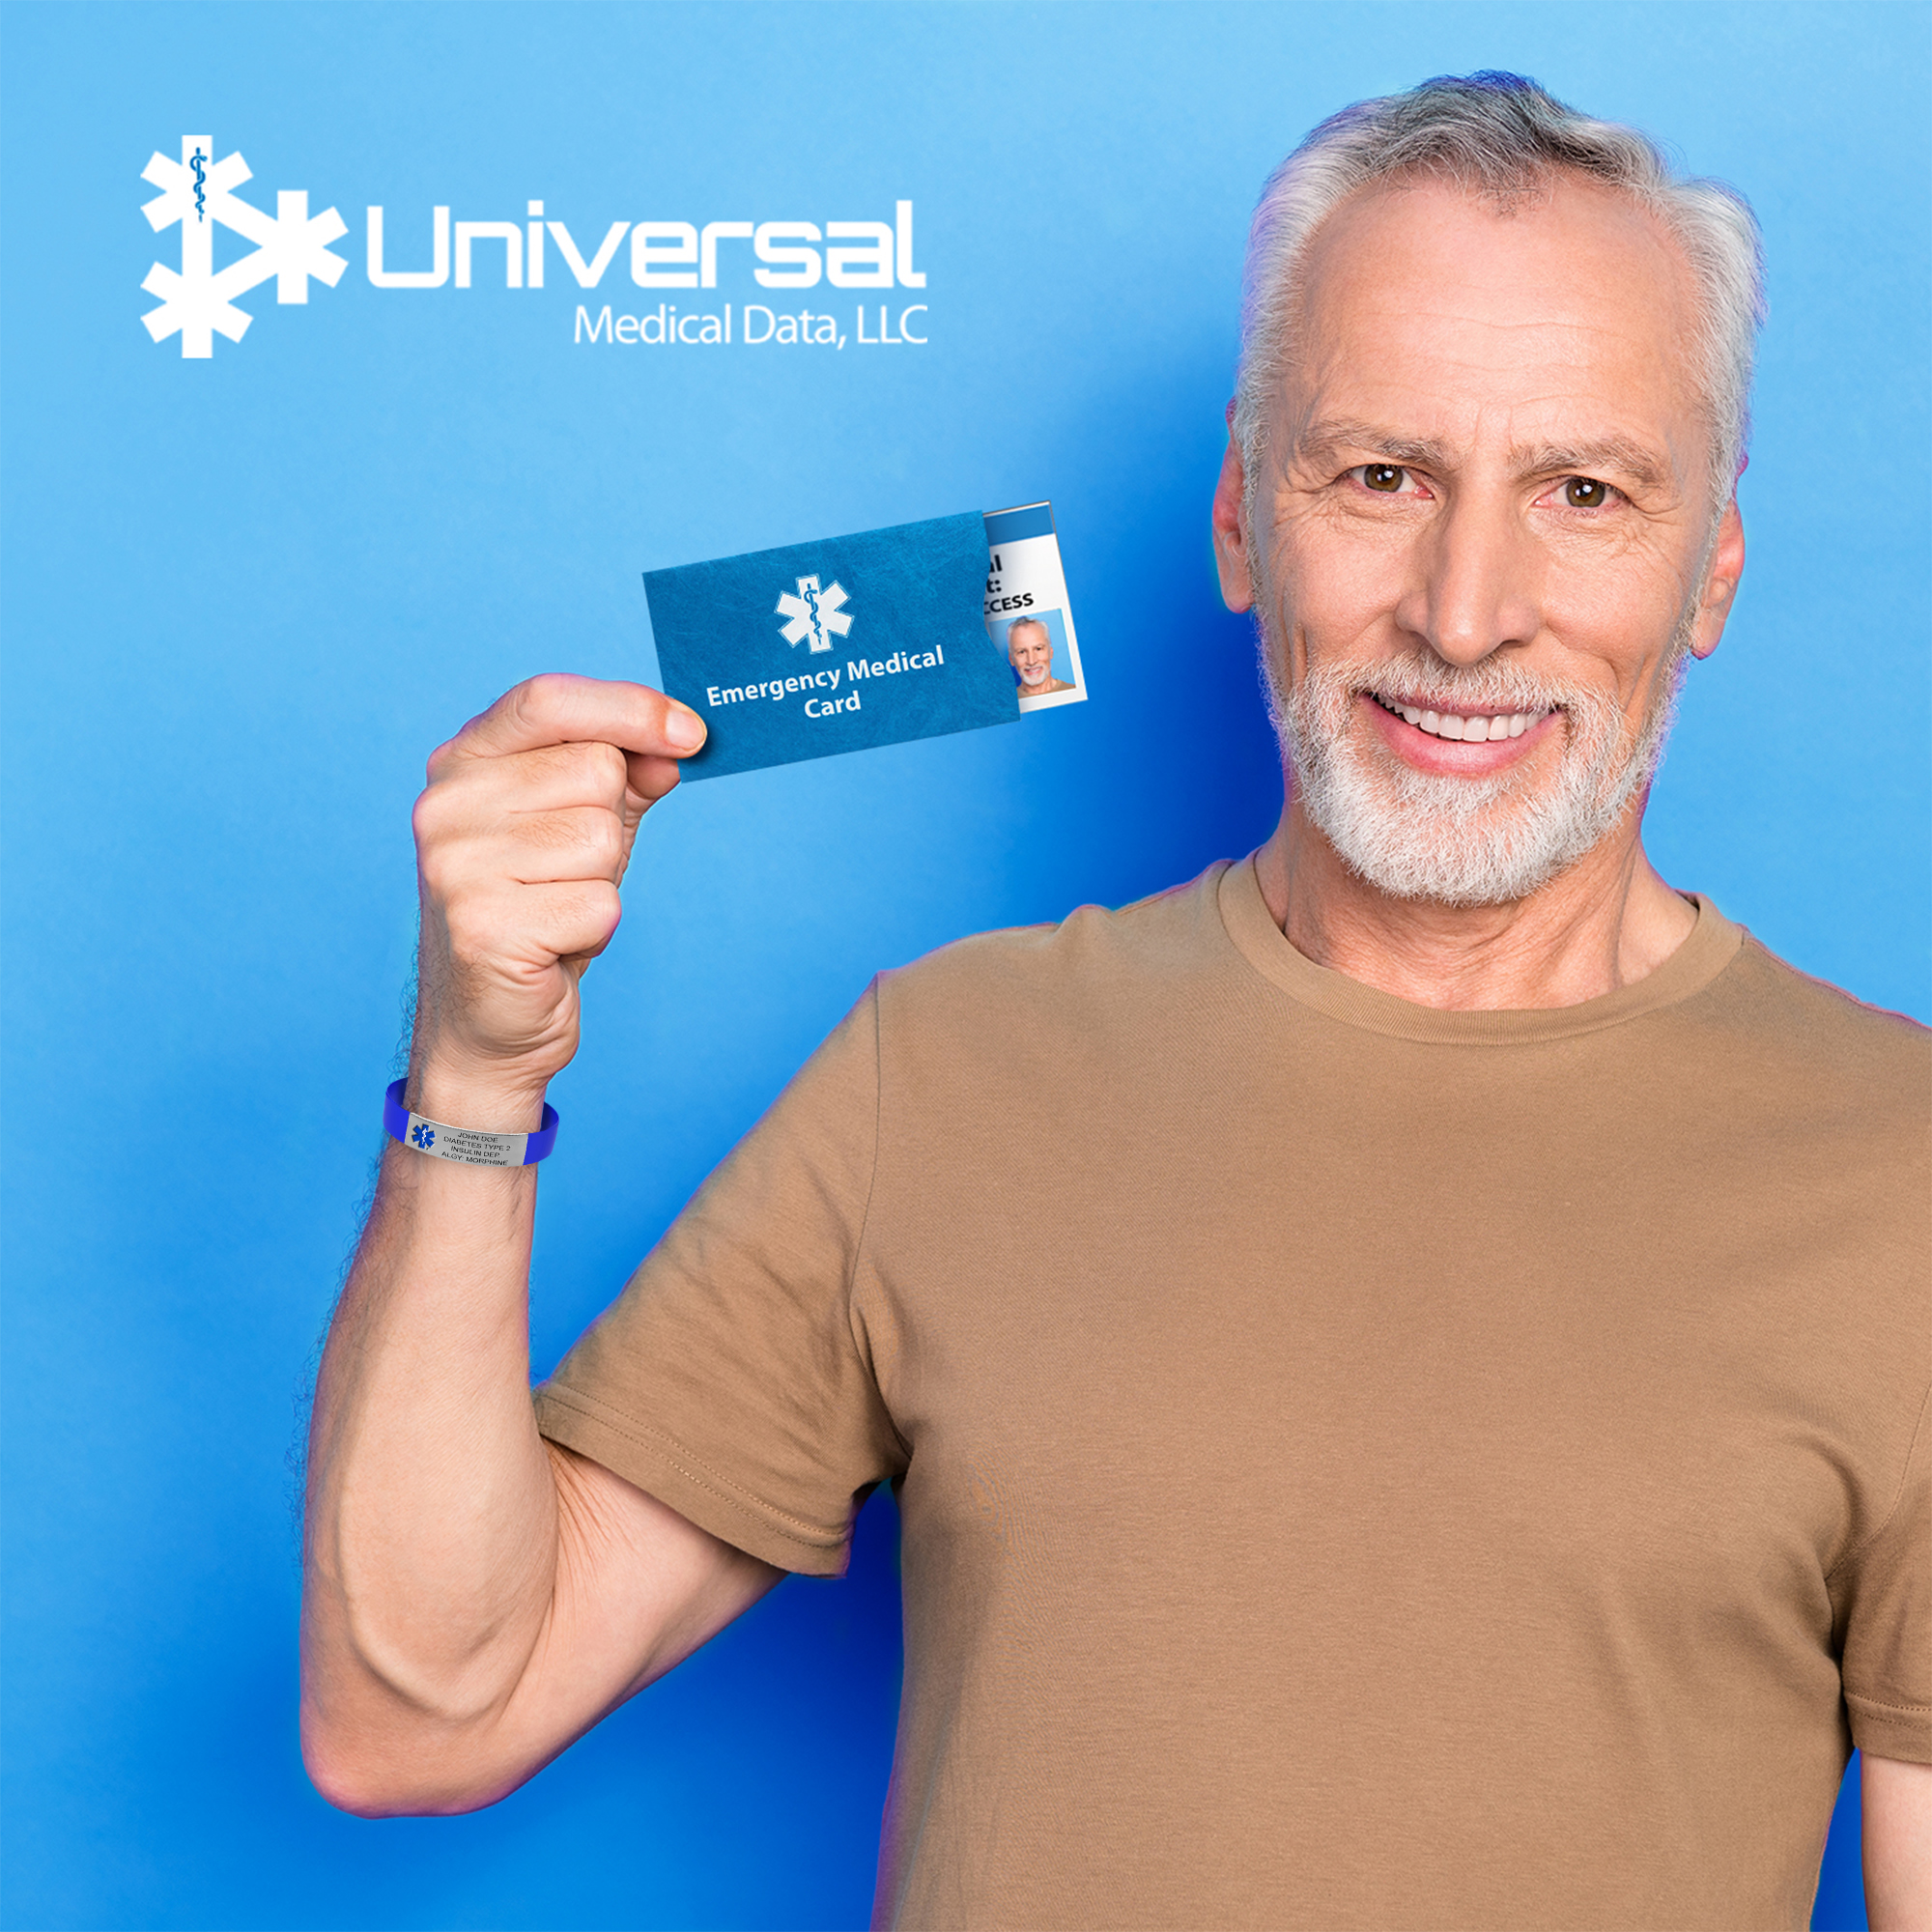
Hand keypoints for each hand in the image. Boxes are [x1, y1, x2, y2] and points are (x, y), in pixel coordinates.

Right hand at [407, 674, 705, 1120]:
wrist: (490, 1021)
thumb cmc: (541, 908)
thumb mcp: (583, 825)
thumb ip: (626, 774)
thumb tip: (677, 743)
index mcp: (463, 761)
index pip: (548, 699)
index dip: (629, 708)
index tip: (691, 734)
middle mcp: (446, 803)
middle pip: (594, 770)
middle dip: (610, 825)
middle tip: (570, 872)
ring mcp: (457, 864)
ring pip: (601, 838)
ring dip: (602, 881)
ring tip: (559, 907)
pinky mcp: (483, 926)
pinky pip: (600, 903)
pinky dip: (597, 928)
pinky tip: (557, 942)